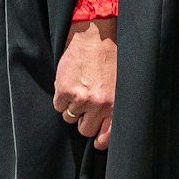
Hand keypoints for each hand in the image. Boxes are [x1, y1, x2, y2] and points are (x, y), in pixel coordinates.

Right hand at [54, 16, 116, 149]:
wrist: (96, 36)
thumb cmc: (111, 58)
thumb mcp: (120, 84)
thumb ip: (113, 106)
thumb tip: (104, 133)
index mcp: (115, 104)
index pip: (108, 135)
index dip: (101, 140)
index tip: (98, 142)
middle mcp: (99, 104)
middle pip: (85, 129)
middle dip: (85, 120)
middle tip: (87, 104)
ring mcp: (81, 99)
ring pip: (70, 118)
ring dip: (72, 107)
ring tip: (80, 88)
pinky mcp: (64, 91)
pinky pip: (58, 106)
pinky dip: (61, 97)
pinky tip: (70, 84)